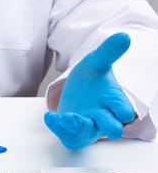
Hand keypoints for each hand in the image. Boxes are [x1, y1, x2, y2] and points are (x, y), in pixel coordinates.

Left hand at [44, 32, 134, 148]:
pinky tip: (49, 116)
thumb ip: (108, 52)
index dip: (123, 111)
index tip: (121, 111)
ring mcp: (88, 126)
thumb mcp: (96, 62)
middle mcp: (103, 116)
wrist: (75, 90)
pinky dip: (57, 127)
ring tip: (68, 117)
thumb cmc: (91, 79)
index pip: (124, 111)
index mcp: (114, 102)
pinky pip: (67, 135)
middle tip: (100, 120)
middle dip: (108, 127)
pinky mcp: (72, 132)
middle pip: (112, 129)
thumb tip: (123, 36)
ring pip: (87, 133)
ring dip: (78, 127)